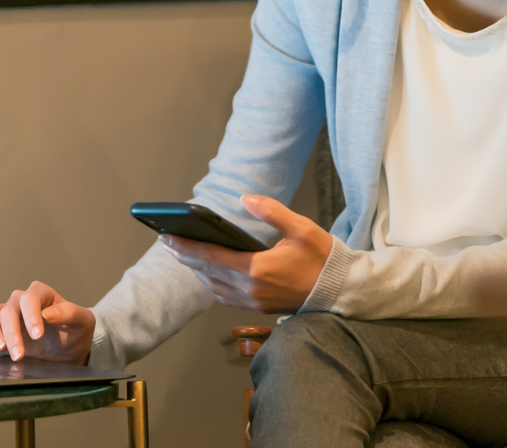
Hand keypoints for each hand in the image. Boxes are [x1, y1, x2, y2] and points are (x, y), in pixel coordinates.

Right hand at [0, 280, 95, 364]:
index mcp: (41, 294)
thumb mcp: (83, 322)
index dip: (31, 315)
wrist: (69, 352)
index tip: (37, 336)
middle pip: (8, 309)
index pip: (30, 298)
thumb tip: (49, 313)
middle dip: (12, 332)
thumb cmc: (75, 333)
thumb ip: (70, 313)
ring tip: (0, 348)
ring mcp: (5, 314)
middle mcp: (20, 301)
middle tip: (19, 355)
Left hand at [162, 195, 332, 312]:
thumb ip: (272, 212)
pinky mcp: (260, 307)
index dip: (186, 247)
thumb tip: (246, 199)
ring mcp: (254, 301)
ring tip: (183, 253)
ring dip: (197, 271)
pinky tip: (208, 273)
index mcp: (258, 269)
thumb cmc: (322, 259)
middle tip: (166, 242)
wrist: (341, 291)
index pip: (212, 257)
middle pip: (207, 273)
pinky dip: (212, 283)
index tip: (167, 237)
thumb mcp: (302, 228)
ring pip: (214, 287)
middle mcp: (251, 289)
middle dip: (185, 256)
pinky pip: (226, 296)